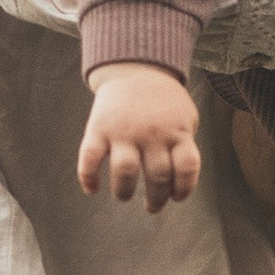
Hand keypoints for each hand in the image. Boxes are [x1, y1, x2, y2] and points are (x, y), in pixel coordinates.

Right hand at [77, 65, 203, 211]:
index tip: (176, 198)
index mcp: (177, 132)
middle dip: (156, 199)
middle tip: (152, 206)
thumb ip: (184, 145)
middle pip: (157, 176)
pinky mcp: (99, 128)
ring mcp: (124, 131)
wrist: (136, 68)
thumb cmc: (163, 101)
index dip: (184, 188)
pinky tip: (92, 189)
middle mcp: (152, 134)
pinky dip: (88, 177)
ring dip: (124, 192)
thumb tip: (178, 183)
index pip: (187, 168)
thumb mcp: (185, 117)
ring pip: (125, 172)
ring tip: (124, 196)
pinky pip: (90, 158)